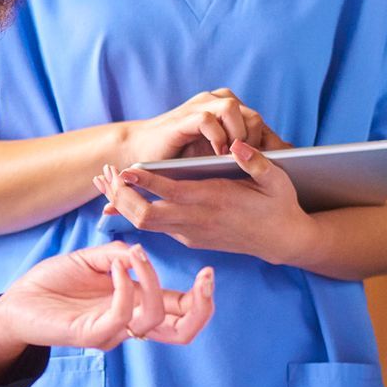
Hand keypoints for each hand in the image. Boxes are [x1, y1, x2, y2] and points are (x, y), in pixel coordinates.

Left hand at [0, 241, 215, 367]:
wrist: (16, 302)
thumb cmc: (53, 283)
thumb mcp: (91, 260)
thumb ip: (119, 255)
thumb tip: (140, 252)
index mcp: (134, 306)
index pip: (180, 311)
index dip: (202, 298)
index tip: (209, 272)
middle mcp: (128, 323)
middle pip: (181, 332)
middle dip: (202, 308)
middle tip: (206, 280)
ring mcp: (111, 331)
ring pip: (154, 322)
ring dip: (154, 282)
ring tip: (136, 256)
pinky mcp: (91, 334)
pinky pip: (121, 315)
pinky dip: (126, 286)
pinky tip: (116, 267)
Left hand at [95, 139, 317, 262]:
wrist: (282, 241)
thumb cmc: (279, 205)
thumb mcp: (276, 180)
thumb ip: (256, 162)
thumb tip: (238, 144)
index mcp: (214, 201)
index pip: (170, 193)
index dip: (145, 183)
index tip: (124, 170)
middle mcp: (197, 221)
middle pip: (145, 217)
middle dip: (121, 198)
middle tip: (104, 176)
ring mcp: (191, 233)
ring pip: (145, 225)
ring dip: (123, 205)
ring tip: (106, 183)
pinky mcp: (189, 238)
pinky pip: (155, 227)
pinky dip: (136, 213)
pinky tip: (126, 196)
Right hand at [123, 88, 288, 161]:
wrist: (142, 151)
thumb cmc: (182, 159)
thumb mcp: (218, 157)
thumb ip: (243, 157)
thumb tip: (280, 168)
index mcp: (230, 112)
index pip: (261, 124)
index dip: (271, 146)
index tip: (276, 169)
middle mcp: (218, 103)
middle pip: (253, 116)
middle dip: (256, 142)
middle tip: (252, 165)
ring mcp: (201, 105)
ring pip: (233, 110)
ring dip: (238, 136)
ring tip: (234, 159)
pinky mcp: (186, 115)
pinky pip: (208, 118)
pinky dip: (217, 137)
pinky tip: (218, 155)